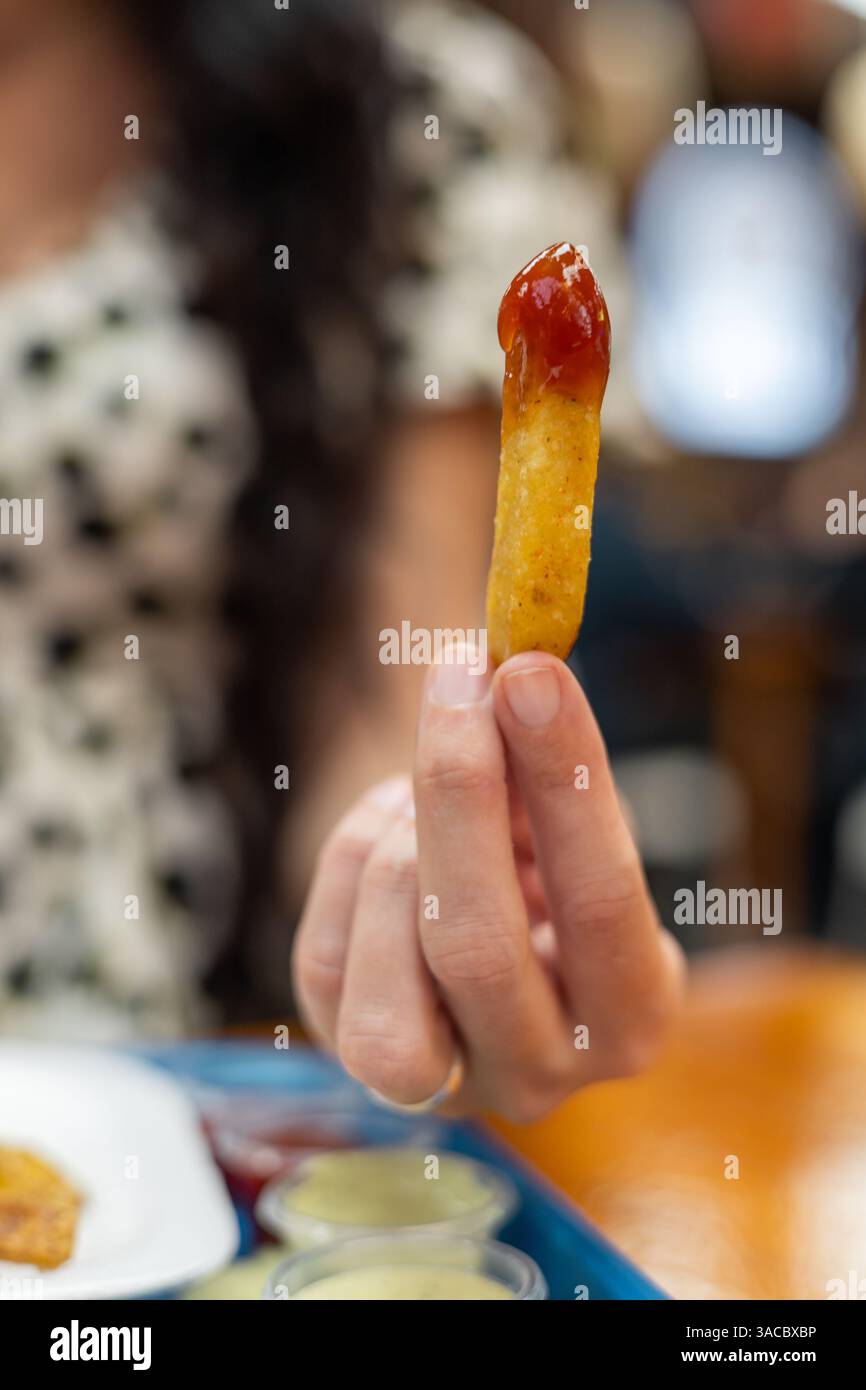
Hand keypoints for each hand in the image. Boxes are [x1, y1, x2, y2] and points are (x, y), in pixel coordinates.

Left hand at [293, 645, 684, 1122]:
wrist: (490, 945)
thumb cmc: (551, 875)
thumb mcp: (573, 835)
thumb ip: (551, 776)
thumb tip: (507, 682)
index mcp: (629, 1017)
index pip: (599, 901)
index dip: (563, 781)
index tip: (533, 672)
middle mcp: (539, 1073)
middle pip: (476, 939)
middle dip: (460, 789)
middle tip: (460, 675)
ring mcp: (438, 1079)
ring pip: (393, 942)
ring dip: (408, 822)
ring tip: (435, 772)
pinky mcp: (349, 1057)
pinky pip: (327, 946)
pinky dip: (359, 852)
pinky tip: (397, 825)